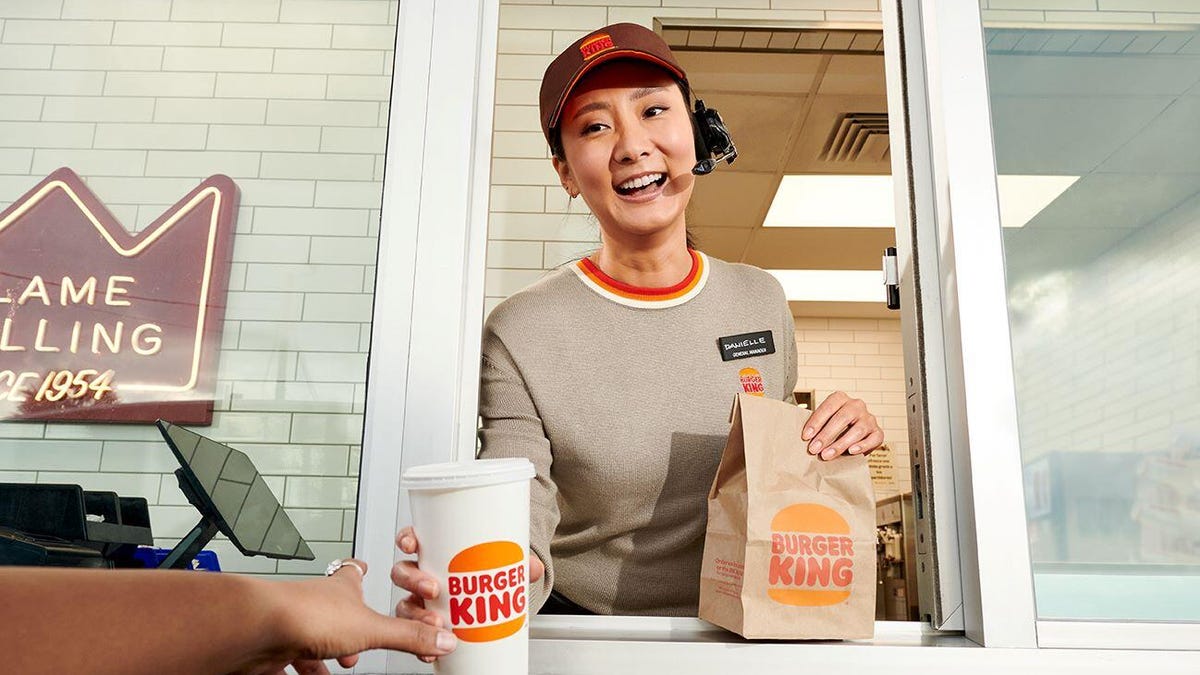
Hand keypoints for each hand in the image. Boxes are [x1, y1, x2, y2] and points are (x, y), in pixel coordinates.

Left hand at [259, 559, 457, 674]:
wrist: (258, 628)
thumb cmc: (305, 614)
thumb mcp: (371, 630)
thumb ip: (407, 636)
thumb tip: (441, 639)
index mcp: (341, 589)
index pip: (353, 572)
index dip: (360, 570)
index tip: (364, 567)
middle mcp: (316, 602)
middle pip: (333, 610)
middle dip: (347, 628)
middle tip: (358, 641)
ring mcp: (294, 623)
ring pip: (312, 638)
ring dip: (326, 654)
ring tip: (338, 667)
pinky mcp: (276, 648)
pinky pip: (290, 661)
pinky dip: (304, 670)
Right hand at [392, 527, 543, 663]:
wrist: (488, 601)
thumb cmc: (484, 576)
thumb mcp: (499, 565)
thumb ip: (517, 564)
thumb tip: (532, 568)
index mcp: (434, 554)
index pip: (412, 540)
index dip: (406, 539)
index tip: (411, 544)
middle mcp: (422, 577)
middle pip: (403, 573)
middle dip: (413, 580)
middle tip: (433, 588)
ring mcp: (420, 602)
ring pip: (404, 606)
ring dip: (415, 615)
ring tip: (437, 622)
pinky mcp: (424, 627)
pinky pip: (414, 637)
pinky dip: (420, 646)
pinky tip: (430, 652)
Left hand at [801, 391, 883, 460]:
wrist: (853, 438)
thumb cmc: (834, 429)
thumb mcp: (824, 423)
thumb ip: (817, 428)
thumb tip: (805, 439)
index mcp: (840, 398)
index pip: (828, 407)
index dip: (816, 422)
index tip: (806, 436)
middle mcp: (856, 405)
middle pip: (842, 418)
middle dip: (826, 435)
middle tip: (814, 449)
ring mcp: (869, 418)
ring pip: (857, 430)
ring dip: (840, 444)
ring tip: (827, 455)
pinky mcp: (878, 432)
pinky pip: (873, 439)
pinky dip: (862, 446)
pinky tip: (851, 451)